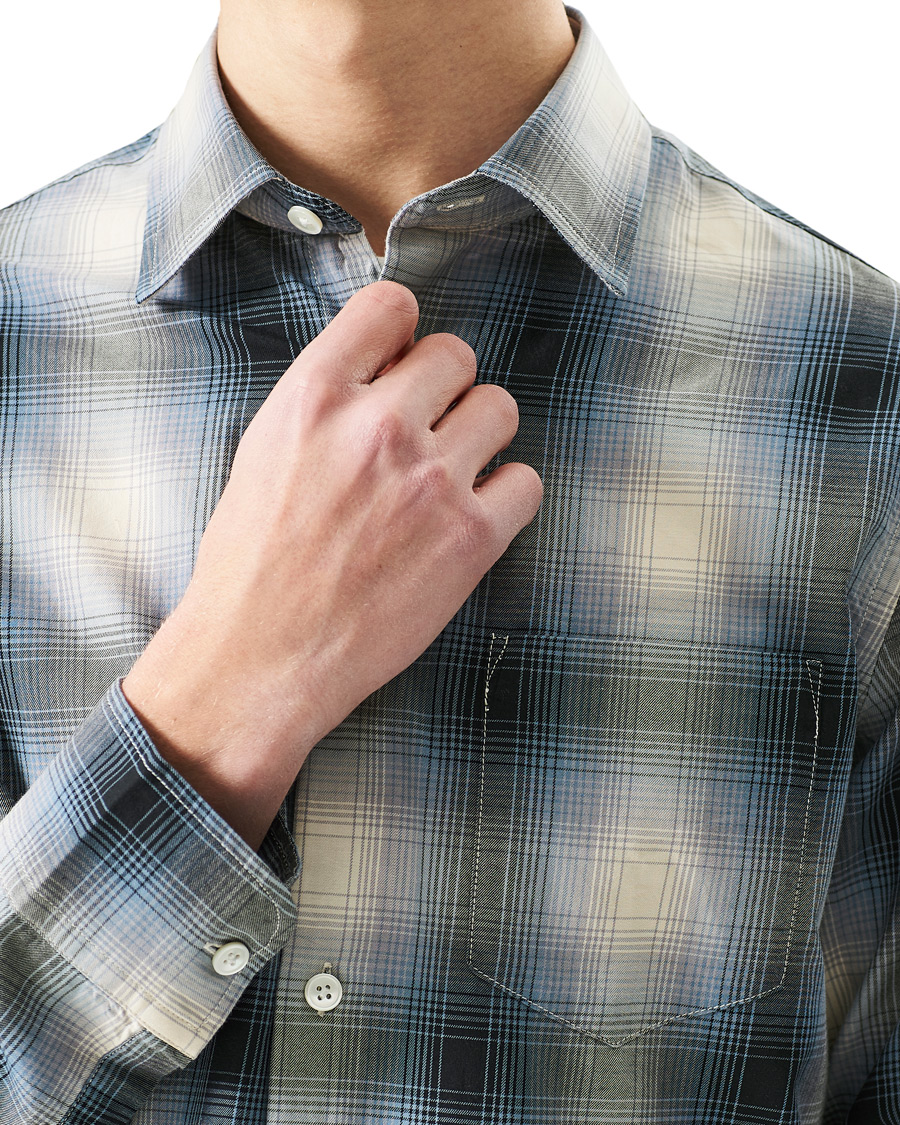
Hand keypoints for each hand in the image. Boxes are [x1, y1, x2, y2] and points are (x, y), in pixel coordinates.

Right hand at [122, 280, 542, 846]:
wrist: (260, 659)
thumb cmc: (250, 567)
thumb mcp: (264, 454)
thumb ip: (326, 404)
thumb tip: (383, 372)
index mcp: (315, 397)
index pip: (390, 306)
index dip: (403, 332)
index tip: (403, 360)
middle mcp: (378, 426)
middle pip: (456, 354)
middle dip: (444, 387)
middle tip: (427, 429)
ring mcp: (431, 480)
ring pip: (500, 406)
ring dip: (480, 434)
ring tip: (451, 472)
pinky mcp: (471, 537)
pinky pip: (526, 481)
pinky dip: (506, 495)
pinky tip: (472, 516)